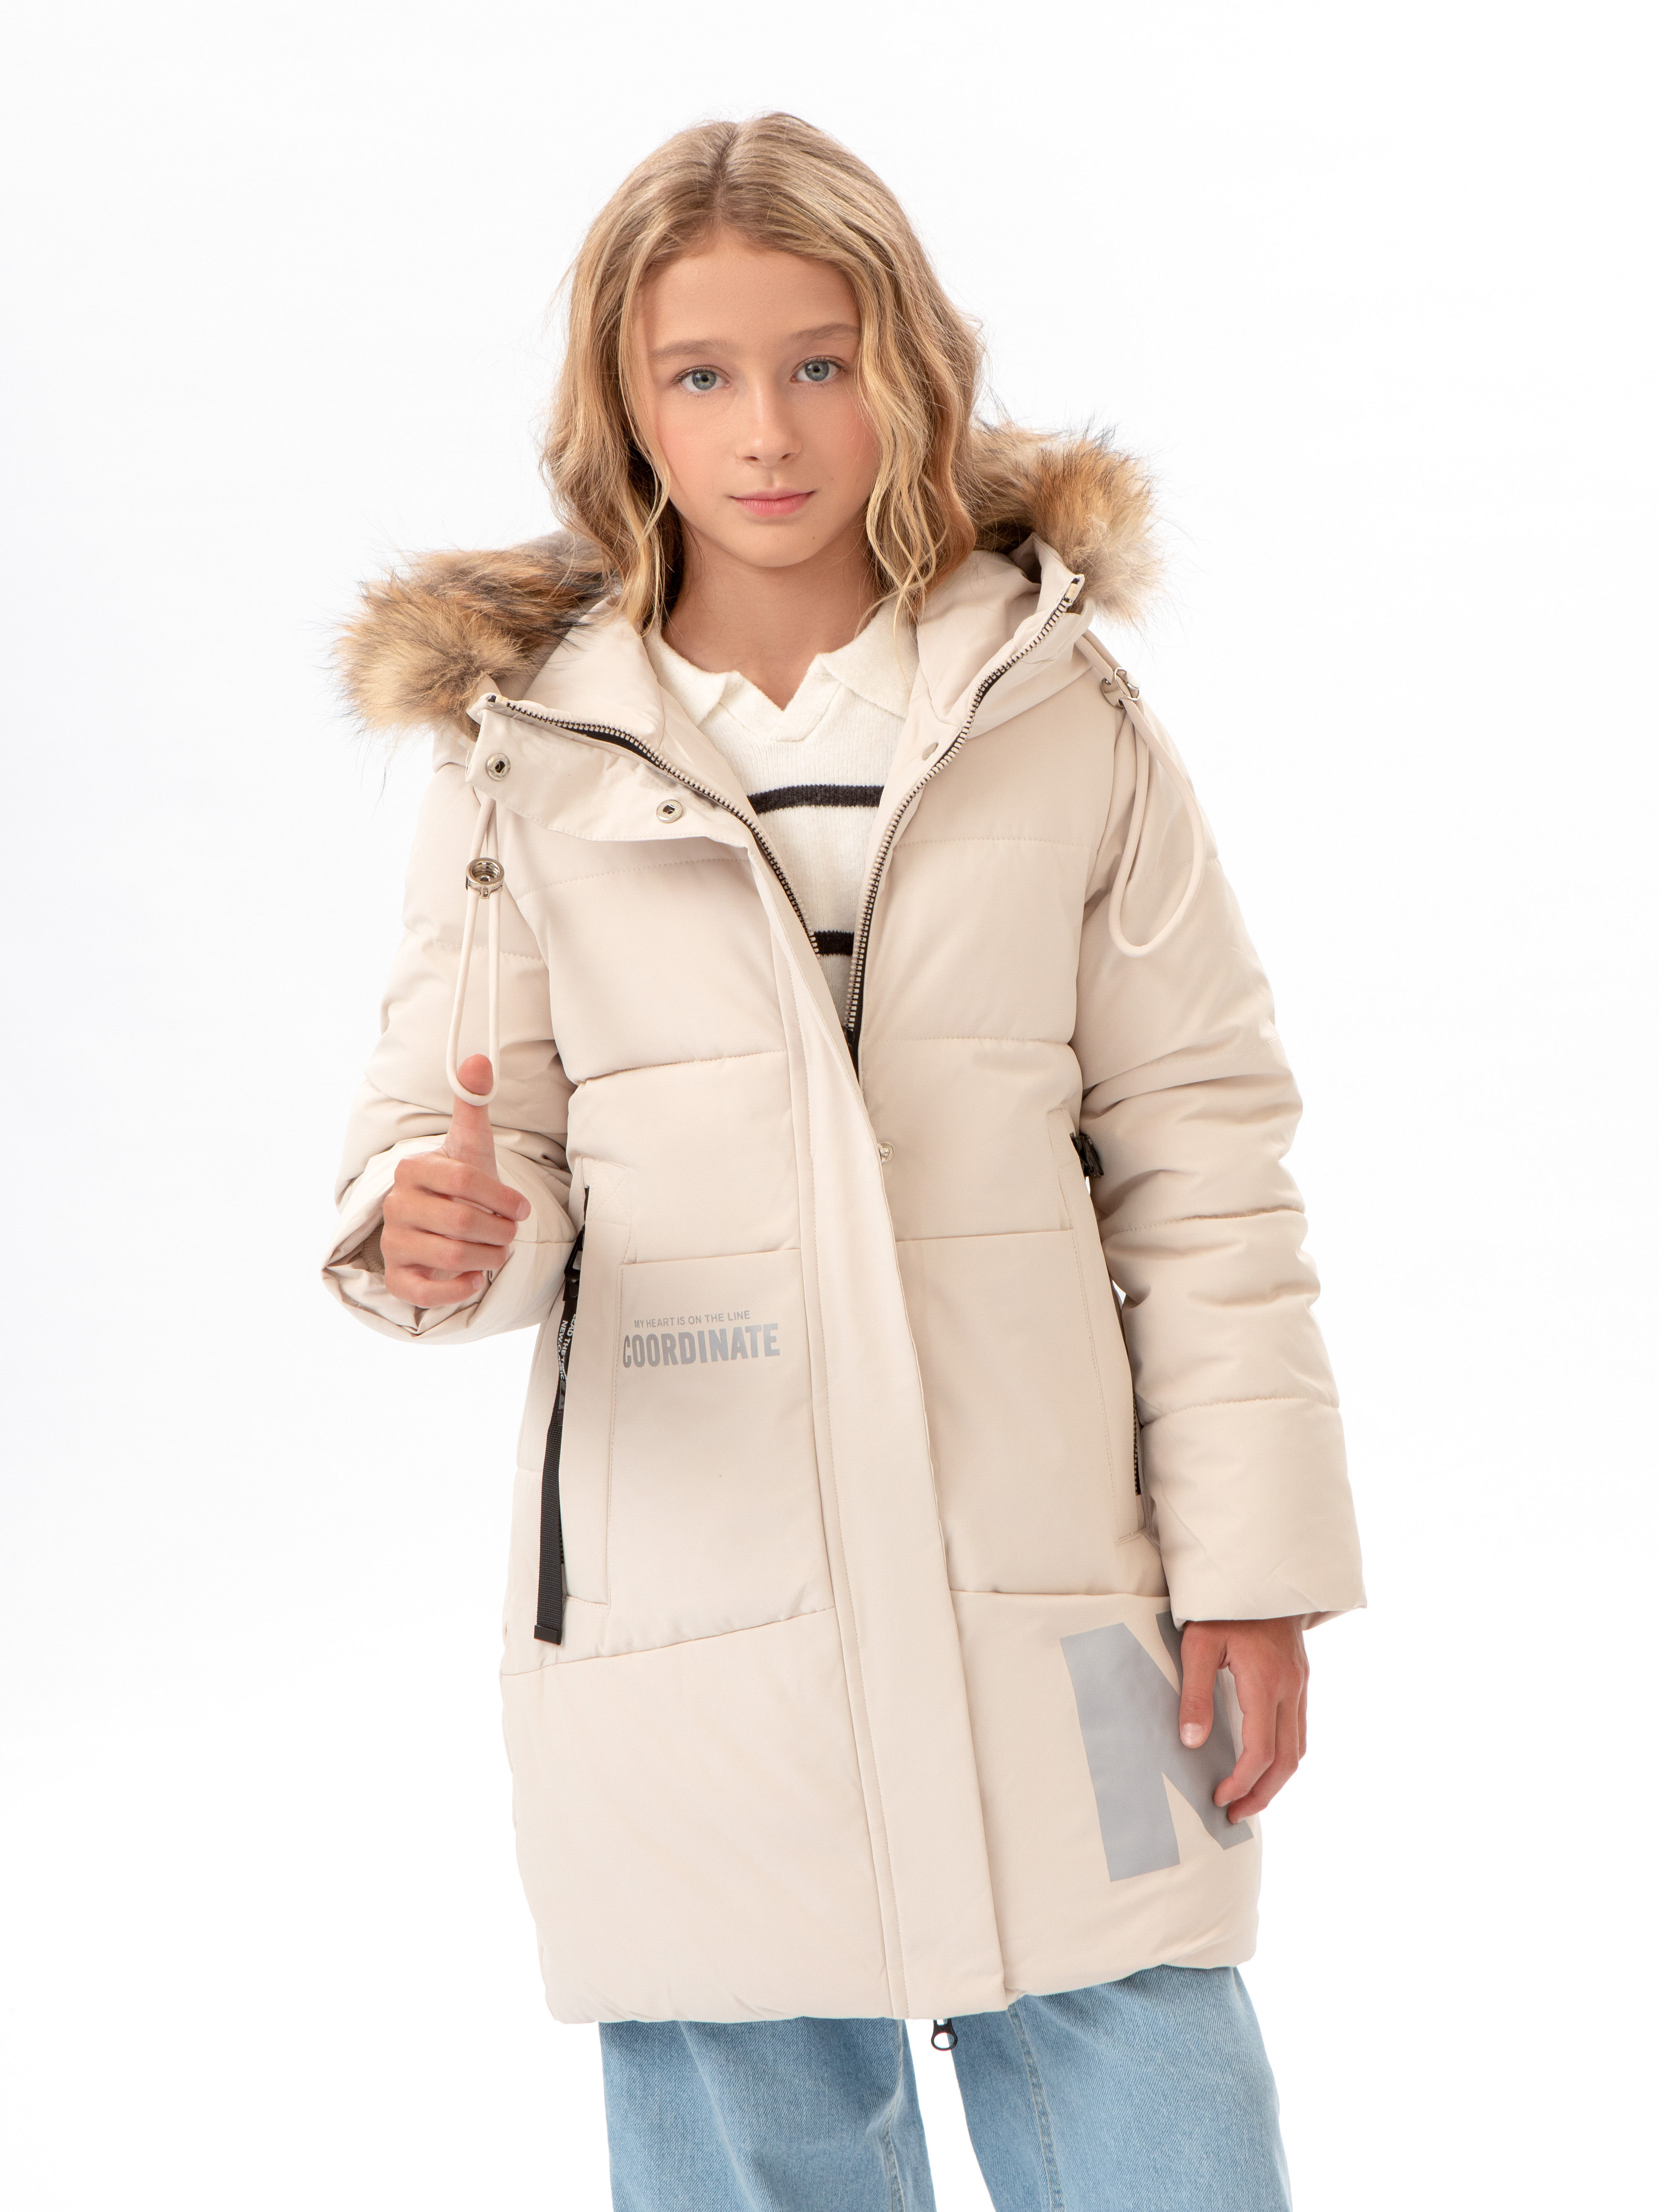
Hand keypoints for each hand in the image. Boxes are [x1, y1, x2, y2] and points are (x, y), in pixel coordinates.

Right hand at [381, 1055, 529, 1304]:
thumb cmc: (462, 1185)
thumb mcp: (472, 1145)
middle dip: (498, 1231)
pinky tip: (473, 1277)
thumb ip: (473, 1104)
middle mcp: (395, 1205)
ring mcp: (393, 1242)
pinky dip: (456, 1289)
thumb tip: (477, 1058)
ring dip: (487, 1258)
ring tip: (497, 1252)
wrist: (441, 1225)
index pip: (463, 1179)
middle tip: (511, 1233)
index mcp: (413, 1170)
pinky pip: (422, 1292)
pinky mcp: (397, 1277)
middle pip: (460, 1221)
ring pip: (448, 1256)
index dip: (500, 1196)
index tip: (521, 1208)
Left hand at [1178, 1616, 1309, 1821]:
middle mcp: (1290, 1688)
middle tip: (1234, 1814)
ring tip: (1249, 1798)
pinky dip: (1284, 1756)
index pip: (1260, 1750)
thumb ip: (1195, 1694)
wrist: (1258, 1575)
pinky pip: (1298, 1730)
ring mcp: (1300, 1684)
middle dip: (1262, 1794)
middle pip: (1287, 1760)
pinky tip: (1263, 1763)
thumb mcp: (1198, 1645)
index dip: (1241, 1782)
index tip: (1218, 1797)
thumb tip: (1191, 1743)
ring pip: (1298, 1748)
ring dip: (1276, 1779)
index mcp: (1265, 1681)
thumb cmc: (1222, 1608)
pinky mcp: (1300, 1680)